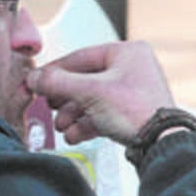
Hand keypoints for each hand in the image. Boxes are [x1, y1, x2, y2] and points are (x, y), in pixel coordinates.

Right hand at [27, 41, 175, 145]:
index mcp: (128, 52)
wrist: (161, 143)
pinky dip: (87, 124)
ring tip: (62, 126)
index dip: (55, 71)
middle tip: (50, 106)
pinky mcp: (133, 114)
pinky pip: (103, 114)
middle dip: (65, 99)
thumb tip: (34, 78)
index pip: (81, 57)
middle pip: (85, 81)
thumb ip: (58, 83)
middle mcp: (133, 68)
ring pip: (92, 100)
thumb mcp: (90, 92)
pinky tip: (74, 135)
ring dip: (73, 115)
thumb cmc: (137, 111)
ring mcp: (134, 92)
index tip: (37, 81)